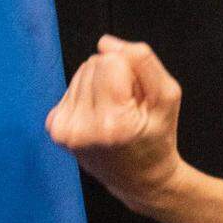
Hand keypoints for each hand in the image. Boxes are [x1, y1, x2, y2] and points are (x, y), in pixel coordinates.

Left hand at [45, 35, 182, 211]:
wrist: (140, 179)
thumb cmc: (157, 137)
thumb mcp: (167, 96)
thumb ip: (142, 61)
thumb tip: (104, 43)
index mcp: (112, 123)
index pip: (110, 61)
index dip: (130, 73)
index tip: (137, 99)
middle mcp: (82, 129)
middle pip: (93, 64)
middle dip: (114, 77)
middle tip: (128, 107)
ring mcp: (64, 131)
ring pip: (81, 73)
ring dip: (100, 85)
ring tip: (115, 112)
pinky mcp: (55, 129)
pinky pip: (71, 86)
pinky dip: (87, 95)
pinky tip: (100, 116)